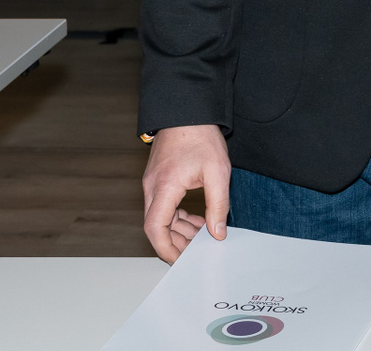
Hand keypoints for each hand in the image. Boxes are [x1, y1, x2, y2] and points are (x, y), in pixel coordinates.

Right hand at [142, 124, 230, 262]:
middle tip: (198, 251)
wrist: (188, 110)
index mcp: (164, 186)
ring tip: (202, 236)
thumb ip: (218, 205)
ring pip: (159, 218)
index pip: (155, 228)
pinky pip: (163, 207)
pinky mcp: (159, 179)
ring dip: (178, 231)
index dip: (166, 249)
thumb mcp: (218, 171)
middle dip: (175, 243)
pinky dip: (177, 218)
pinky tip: (196, 220)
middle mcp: (153, 187)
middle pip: (156, 227)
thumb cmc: (201, 136)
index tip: (181, 260)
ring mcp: (153, 183)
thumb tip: (217, 233)